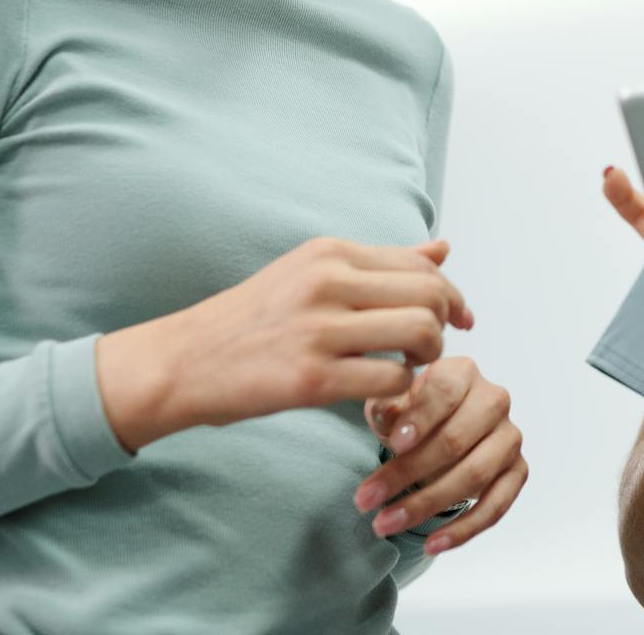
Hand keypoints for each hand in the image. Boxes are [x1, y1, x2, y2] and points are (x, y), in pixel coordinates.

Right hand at [95, 237, 473, 452]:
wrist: (181, 361)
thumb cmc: (252, 320)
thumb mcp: (311, 273)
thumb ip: (379, 264)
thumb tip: (443, 249)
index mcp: (330, 252)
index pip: (420, 263)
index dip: (451, 293)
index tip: (461, 318)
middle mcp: (328, 282)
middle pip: (430, 294)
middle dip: (446, 324)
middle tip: (433, 348)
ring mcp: (320, 330)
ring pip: (420, 333)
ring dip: (429, 358)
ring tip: (409, 369)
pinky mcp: (312, 379)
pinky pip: (391, 380)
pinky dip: (401, 392)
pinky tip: (383, 395)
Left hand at [354, 357, 526, 555]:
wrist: (441, 427)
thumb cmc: (414, 414)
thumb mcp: (392, 404)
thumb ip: (388, 408)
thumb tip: (388, 418)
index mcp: (463, 372)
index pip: (444, 392)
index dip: (420, 419)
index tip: (394, 444)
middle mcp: (494, 400)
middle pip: (456, 439)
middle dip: (408, 473)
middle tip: (366, 499)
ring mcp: (509, 437)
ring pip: (474, 475)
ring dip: (428, 505)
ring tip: (386, 523)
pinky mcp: (518, 470)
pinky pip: (496, 506)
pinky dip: (464, 529)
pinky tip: (432, 544)